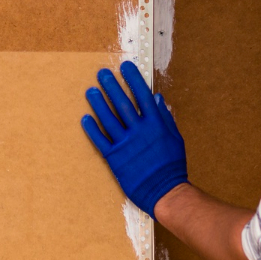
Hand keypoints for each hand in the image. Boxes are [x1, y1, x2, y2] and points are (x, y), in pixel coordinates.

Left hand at [82, 60, 188, 215]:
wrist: (165, 192)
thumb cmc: (172, 166)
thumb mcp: (175, 139)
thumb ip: (165, 118)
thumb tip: (157, 98)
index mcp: (155, 125)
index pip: (142, 96)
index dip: (133, 80)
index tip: (125, 67)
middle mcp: (139, 132)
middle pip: (122, 104)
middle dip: (112, 86)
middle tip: (102, 74)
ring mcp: (126, 145)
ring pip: (108, 119)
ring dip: (98, 103)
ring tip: (91, 91)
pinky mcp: (114, 158)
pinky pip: (100, 140)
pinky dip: (92, 128)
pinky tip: (85, 118)